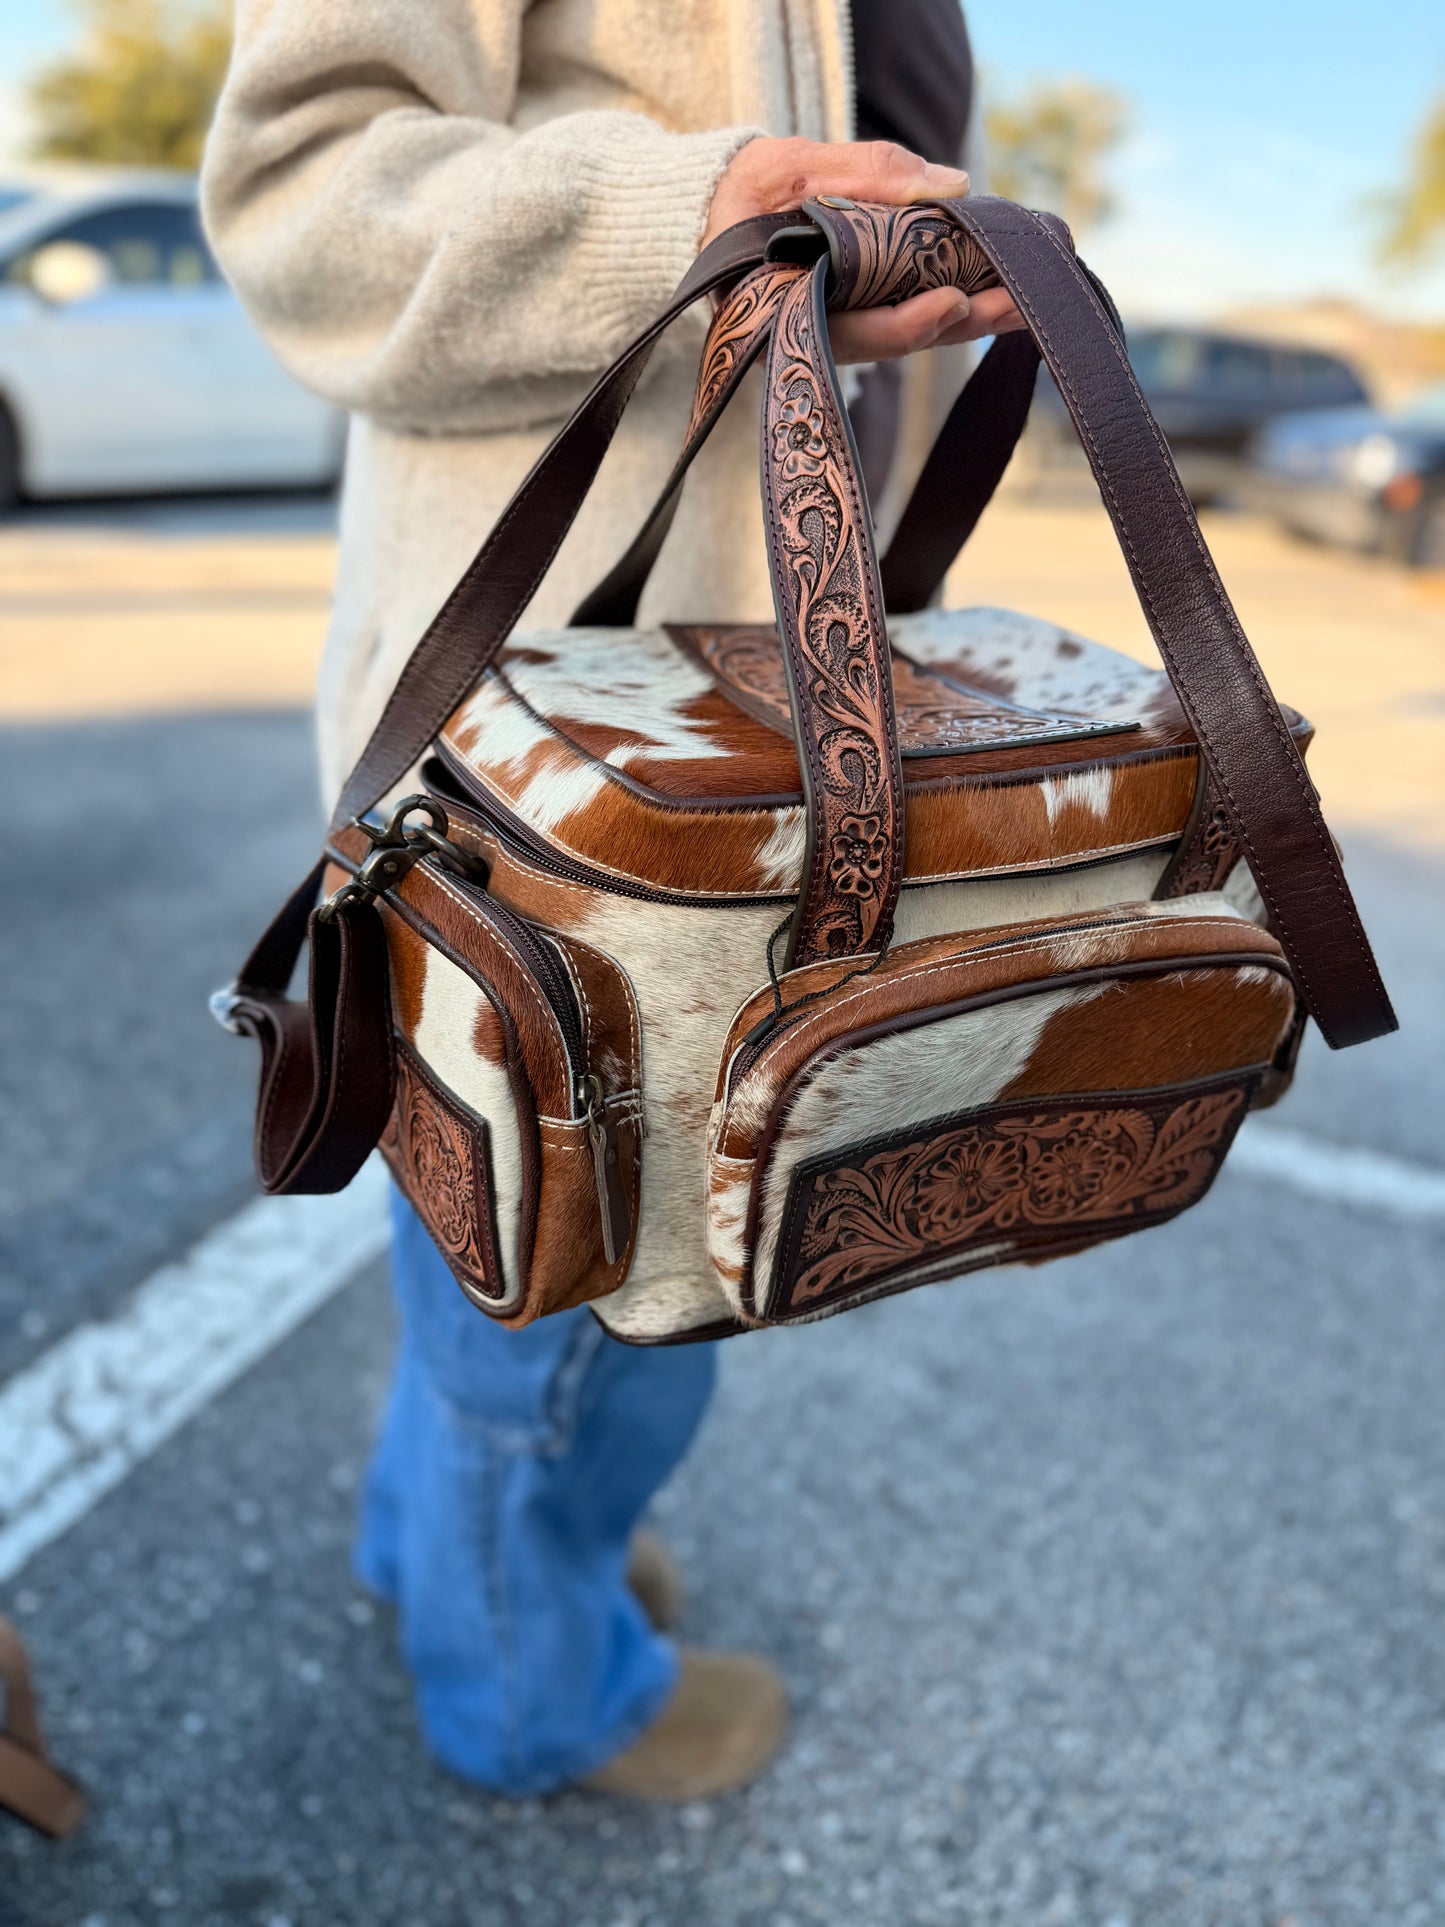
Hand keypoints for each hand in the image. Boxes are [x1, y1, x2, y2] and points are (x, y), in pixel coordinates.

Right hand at [702, 137, 1025, 362]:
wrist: (715, 213)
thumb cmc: (745, 193)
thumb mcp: (792, 167)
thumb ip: (865, 173)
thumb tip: (951, 184)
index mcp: (789, 314)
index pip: (857, 332)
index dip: (909, 324)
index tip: (956, 300)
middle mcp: (820, 334)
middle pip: (900, 337)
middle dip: (964, 321)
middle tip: (1023, 304)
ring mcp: (843, 326)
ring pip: (914, 328)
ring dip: (973, 315)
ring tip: (1027, 299)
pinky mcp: (860, 310)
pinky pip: (911, 309)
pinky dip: (954, 297)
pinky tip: (998, 288)